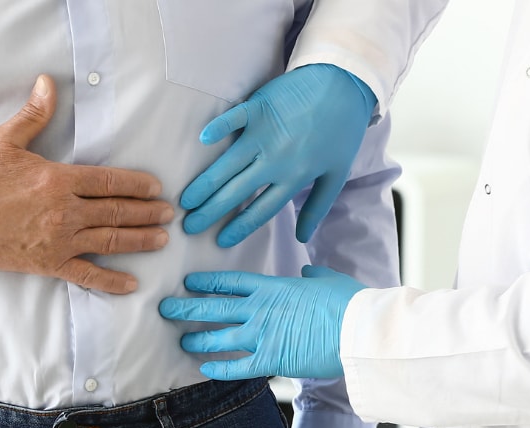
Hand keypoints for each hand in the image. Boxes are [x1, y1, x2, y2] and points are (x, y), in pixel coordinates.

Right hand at [0, 74, 173, 293]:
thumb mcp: (3, 140)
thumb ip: (33, 115)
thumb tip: (48, 83)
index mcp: (58, 180)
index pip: (110, 181)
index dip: (137, 184)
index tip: (156, 187)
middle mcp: (65, 212)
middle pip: (117, 212)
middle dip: (147, 212)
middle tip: (169, 213)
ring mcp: (59, 241)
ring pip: (110, 242)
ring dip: (139, 240)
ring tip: (161, 239)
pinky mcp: (48, 264)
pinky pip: (86, 275)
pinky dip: (111, 281)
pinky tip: (131, 283)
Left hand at [159, 265, 365, 379]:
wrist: (358, 329)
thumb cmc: (349, 303)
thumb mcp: (329, 280)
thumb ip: (314, 275)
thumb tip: (308, 271)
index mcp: (274, 287)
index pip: (231, 282)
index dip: (207, 282)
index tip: (189, 282)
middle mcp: (260, 309)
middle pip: (213, 307)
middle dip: (186, 308)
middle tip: (166, 308)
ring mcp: (262, 335)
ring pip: (218, 337)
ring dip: (197, 340)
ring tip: (182, 342)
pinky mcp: (270, 360)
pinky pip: (236, 366)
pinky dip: (219, 368)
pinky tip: (205, 370)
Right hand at [180, 64, 376, 247]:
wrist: (344, 85)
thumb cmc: (342, 131)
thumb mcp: (336, 174)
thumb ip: (317, 208)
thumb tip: (304, 238)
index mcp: (294, 178)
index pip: (261, 210)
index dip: (238, 227)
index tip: (219, 241)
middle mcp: (275, 160)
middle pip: (236, 192)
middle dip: (210, 212)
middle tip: (188, 226)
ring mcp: (265, 133)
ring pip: (228, 163)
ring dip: (205, 183)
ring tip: (185, 199)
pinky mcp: (259, 108)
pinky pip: (234, 119)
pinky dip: (219, 128)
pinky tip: (202, 139)